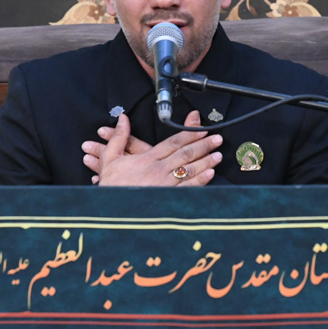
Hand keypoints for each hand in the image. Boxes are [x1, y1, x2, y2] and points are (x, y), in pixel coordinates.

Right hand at [82, 111, 221, 185]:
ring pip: (190, 169)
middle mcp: (159, 170)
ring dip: (206, 161)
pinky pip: (187, 187)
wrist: (109, 210)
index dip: (190, 134)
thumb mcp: (110, 158)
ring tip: (218, 155)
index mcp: (147, 158)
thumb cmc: (111, 186)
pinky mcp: (167, 198)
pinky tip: (210, 174)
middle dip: (204, 145)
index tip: (202, 130)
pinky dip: (200, 180)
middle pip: (186, 154)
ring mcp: (164, 184)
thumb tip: (123, 118)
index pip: (173, 142)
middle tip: (218, 139)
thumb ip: (119, 137)